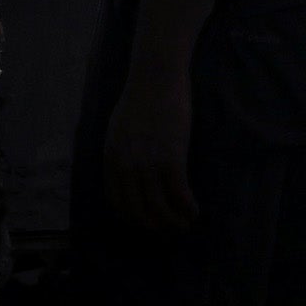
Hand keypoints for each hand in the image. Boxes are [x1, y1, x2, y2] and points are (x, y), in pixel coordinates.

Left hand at [104, 67, 197, 230]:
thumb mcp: (118, 128)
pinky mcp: (171, 156)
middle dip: (154, 226)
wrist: (156, 75)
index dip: (133, 218)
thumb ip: (121, 152)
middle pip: (138, 211)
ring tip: (185, 224)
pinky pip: (178, 194)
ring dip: (173, 222)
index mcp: (111, 158)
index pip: (117, 202)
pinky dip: (188, 207)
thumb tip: (129, 173)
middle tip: (169, 230)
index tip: (147, 222)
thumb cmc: (141, 97)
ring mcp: (148, 163)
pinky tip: (195, 211)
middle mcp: (126, 165)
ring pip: (159, 208)